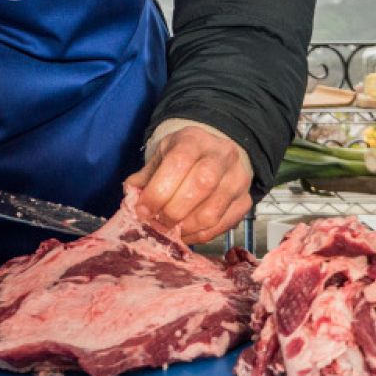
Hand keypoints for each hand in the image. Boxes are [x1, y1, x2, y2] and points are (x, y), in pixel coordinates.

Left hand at [124, 125, 252, 244]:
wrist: (215, 154)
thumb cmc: (183, 157)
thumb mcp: (162, 156)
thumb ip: (145, 176)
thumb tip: (130, 196)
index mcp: (195, 140)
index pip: (179, 162)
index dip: (159, 191)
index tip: (143, 210)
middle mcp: (222, 156)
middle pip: (201, 186)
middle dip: (173, 211)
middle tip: (158, 222)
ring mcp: (238, 179)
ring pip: (212, 212)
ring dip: (186, 228)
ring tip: (171, 231)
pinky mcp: (245, 201)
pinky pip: (222, 226)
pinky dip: (200, 236)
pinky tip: (186, 234)